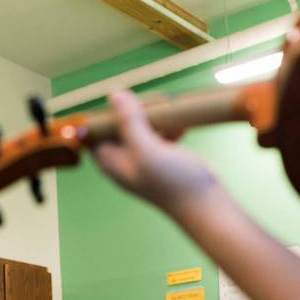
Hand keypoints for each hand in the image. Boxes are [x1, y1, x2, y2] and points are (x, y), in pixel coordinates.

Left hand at [91, 90, 223, 214]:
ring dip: (152, 116)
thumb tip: (114, 95)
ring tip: (167, 106)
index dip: (103, 116)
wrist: (205, 204)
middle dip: (131, 111)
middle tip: (149, 101)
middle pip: (116, 128)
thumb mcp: (148, 149)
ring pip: (139, 129)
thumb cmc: (173, 181)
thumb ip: (129, 123)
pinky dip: (168, 127)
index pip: (93, 134)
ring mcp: (143, 161)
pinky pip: (159, 136)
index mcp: (111, 162)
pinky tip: (182, 122)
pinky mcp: (162, 160)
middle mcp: (123, 162)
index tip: (120, 101)